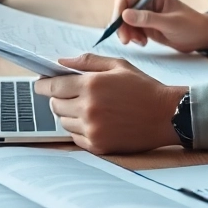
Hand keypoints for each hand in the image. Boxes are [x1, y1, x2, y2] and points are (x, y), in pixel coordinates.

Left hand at [34, 54, 186, 154]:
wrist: (166, 115)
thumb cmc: (143, 88)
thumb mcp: (118, 66)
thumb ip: (87, 62)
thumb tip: (60, 62)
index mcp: (91, 85)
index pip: (53, 86)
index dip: (43, 84)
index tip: (40, 84)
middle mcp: (88, 108)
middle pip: (54, 105)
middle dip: (58, 98)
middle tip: (69, 95)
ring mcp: (92, 129)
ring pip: (63, 122)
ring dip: (69, 114)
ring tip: (87, 108)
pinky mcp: (98, 145)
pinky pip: (75, 137)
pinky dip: (79, 129)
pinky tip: (95, 121)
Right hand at [111, 0, 207, 52]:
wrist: (201, 37)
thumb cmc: (191, 26)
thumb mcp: (170, 23)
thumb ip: (148, 19)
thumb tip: (125, 15)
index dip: (119, 13)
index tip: (118, 28)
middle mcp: (147, 1)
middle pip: (123, 12)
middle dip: (122, 26)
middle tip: (127, 41)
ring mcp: (145, 14)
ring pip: (125, 23)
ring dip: (128, 33)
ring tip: (141, 42)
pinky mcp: (146, 26)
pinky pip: (131, 30)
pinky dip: (133, 38)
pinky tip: (144, 43)